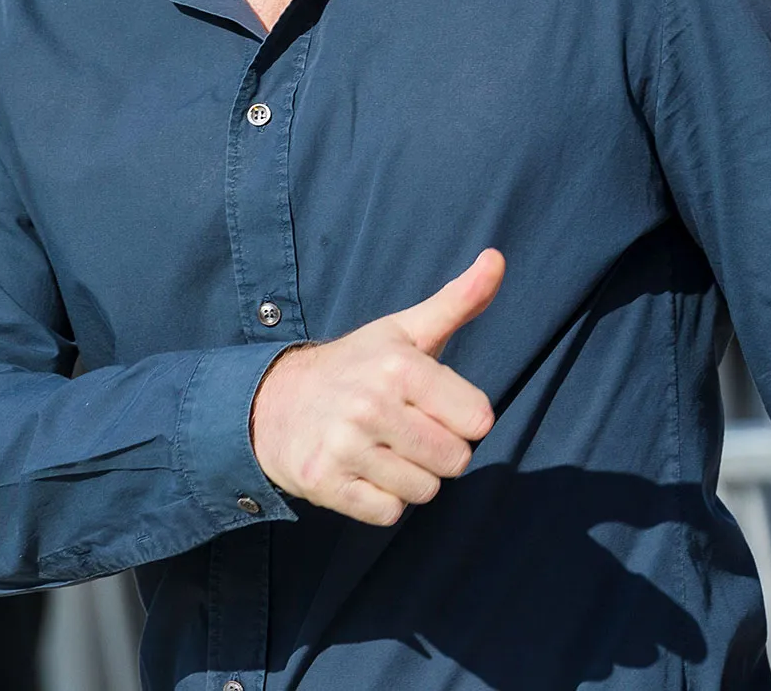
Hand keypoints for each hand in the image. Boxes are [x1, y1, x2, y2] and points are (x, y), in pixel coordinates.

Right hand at [249, 248, 503, 525]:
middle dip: (441, 451)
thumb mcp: (406, 330)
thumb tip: (497, 257)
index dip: (465, 418)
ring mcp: (344, 447)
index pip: (479, 420)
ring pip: (424, 491)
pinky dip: (382, 500)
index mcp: (400, 366)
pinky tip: (363, 471)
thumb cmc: (357, 365)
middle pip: (455, 460)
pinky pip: (388, 513)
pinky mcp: (323, 483)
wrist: (273, 402)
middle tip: (409, 430)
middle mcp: (371, 406)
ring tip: (384, 448)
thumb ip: (459, 300)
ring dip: (412, 477)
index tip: (436, 405)